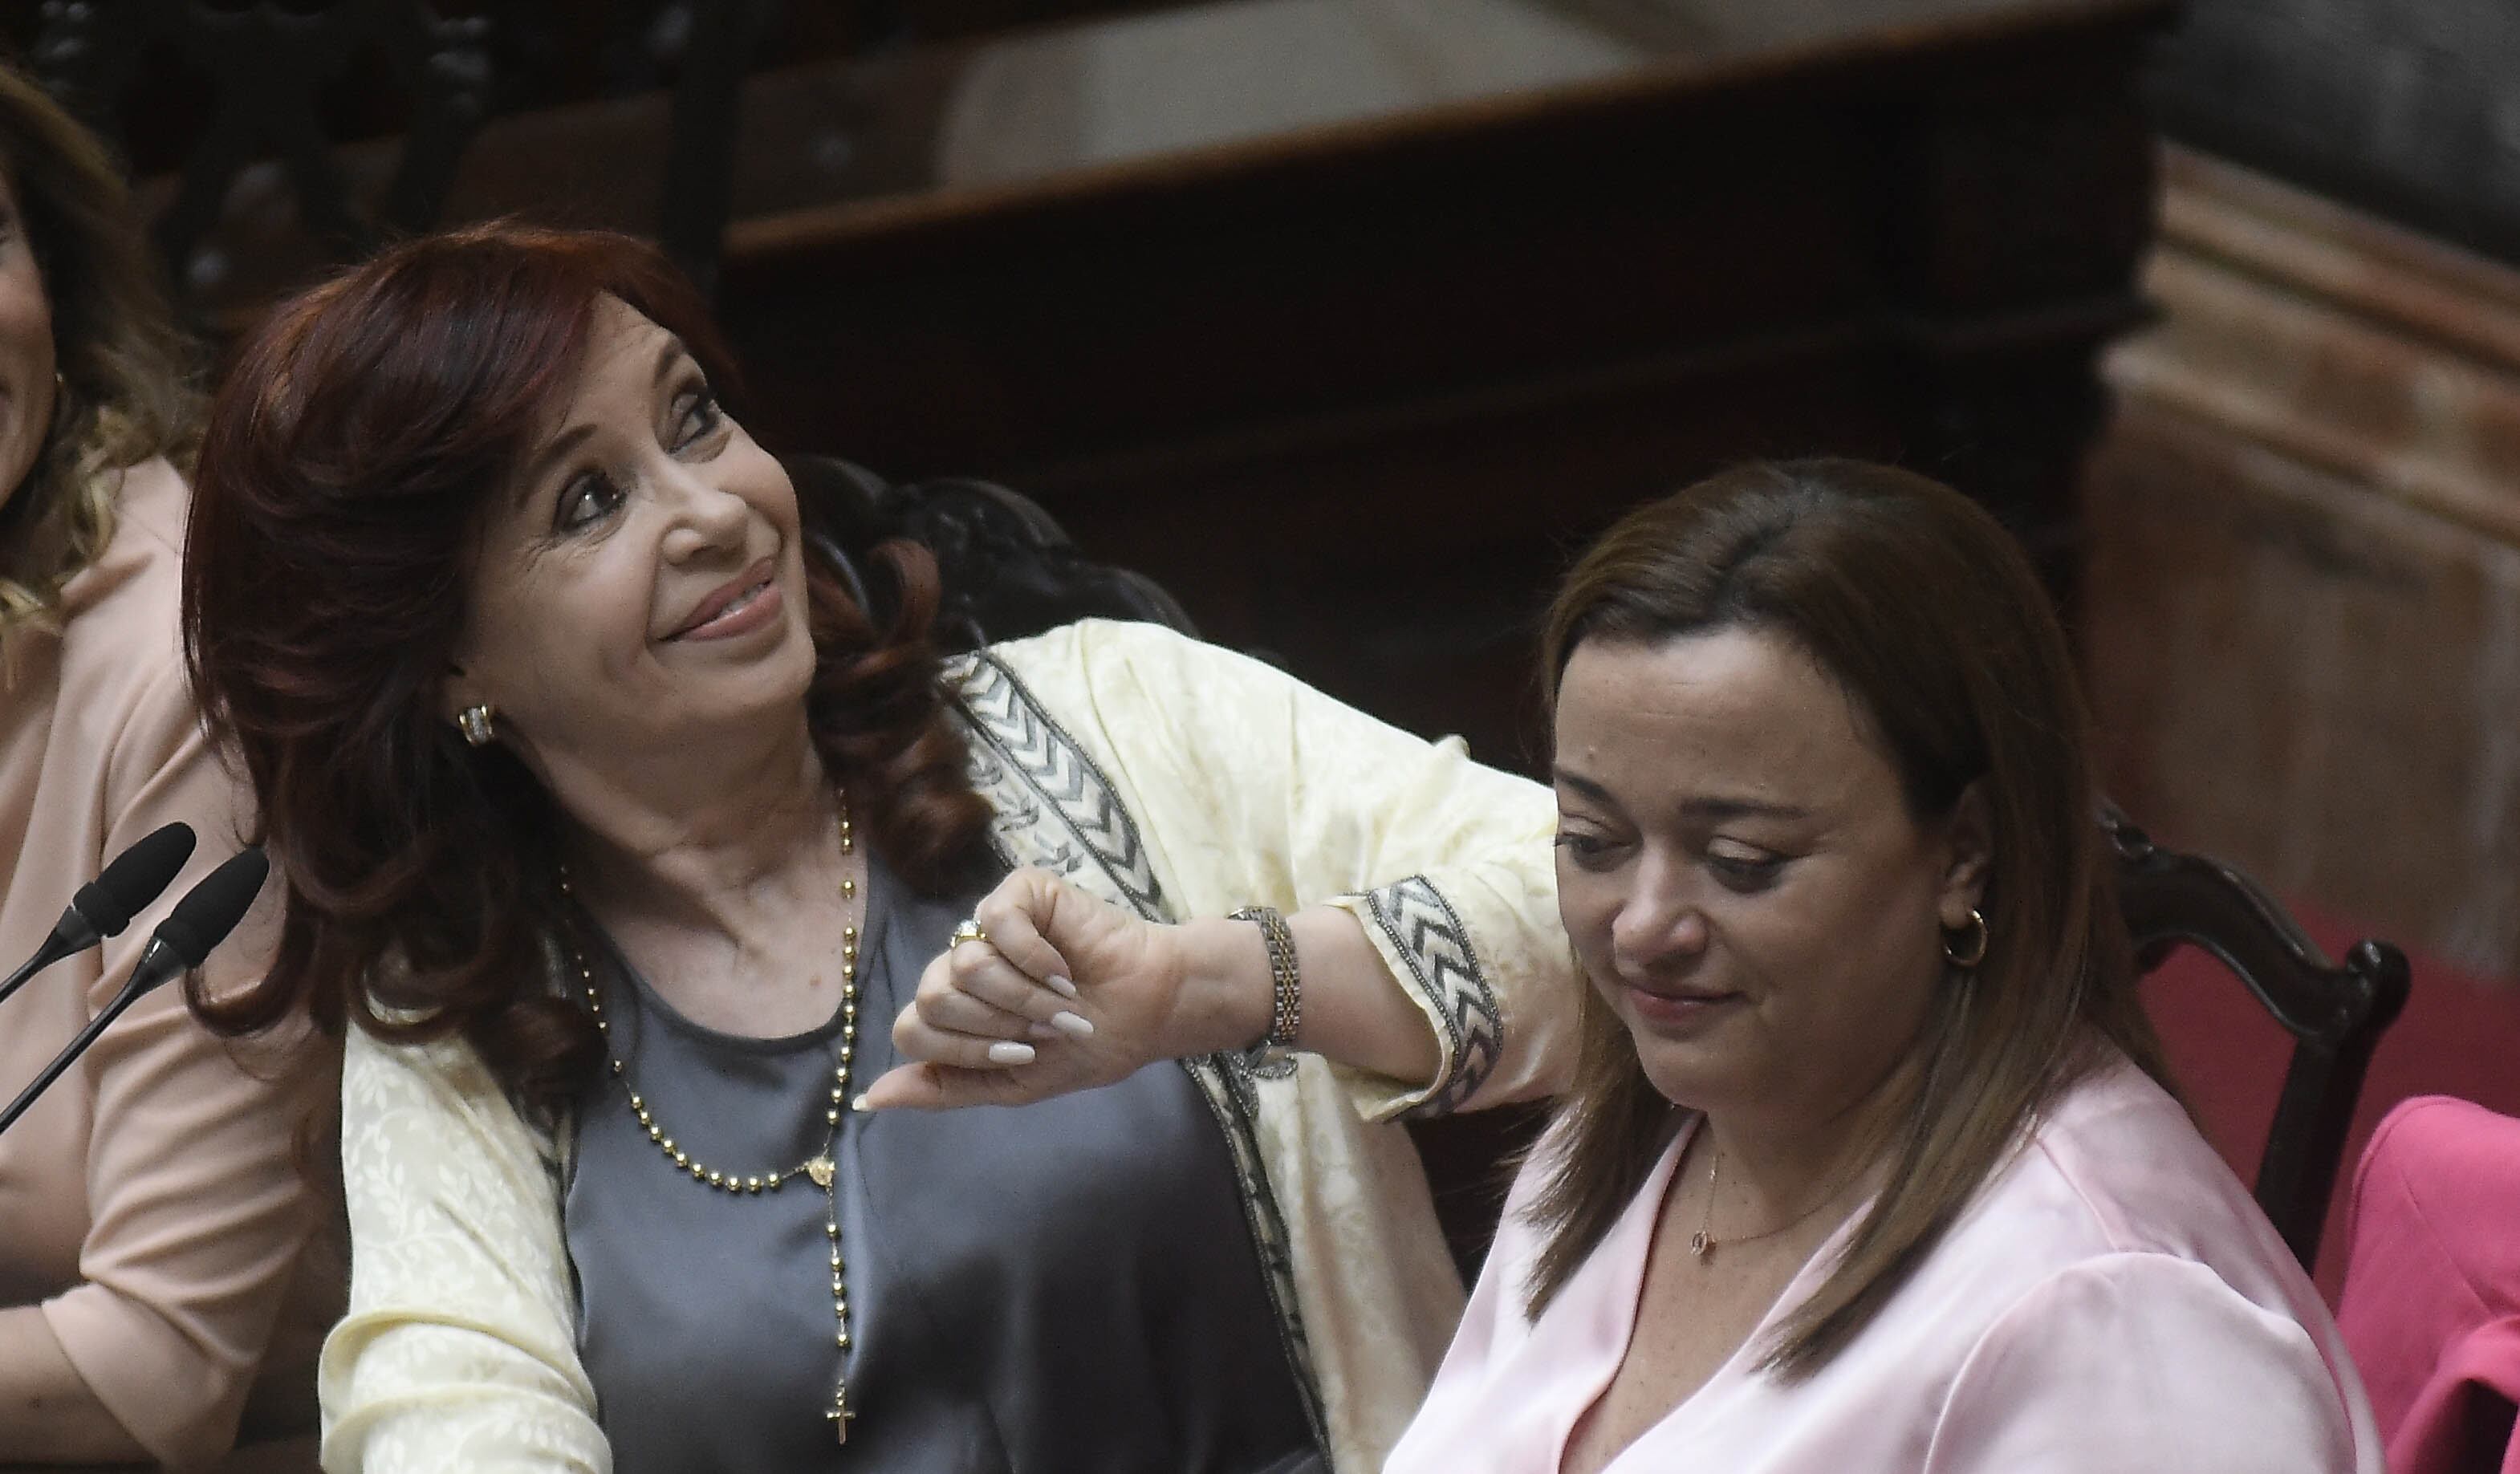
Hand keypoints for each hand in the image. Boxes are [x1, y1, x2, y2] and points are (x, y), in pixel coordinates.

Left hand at [858, 867, 1259, 1109]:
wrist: (1148, 1011)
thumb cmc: (1085, 1045)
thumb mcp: (1011, 1082)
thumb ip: (943, 1088)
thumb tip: (870, 1098)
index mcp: (952, 1010)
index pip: (911, 1030)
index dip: (965, 1051)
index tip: (1023, 1055)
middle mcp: (960, 964)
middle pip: (931, 998)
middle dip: (996, 1026)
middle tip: (1043, 1026)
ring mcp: (986, 924)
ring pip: (963, 964)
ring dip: (1023, 996)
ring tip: (1061, 999)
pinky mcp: (1018, 893)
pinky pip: (996, 923)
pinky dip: (1036, 957)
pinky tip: (1065, 966)